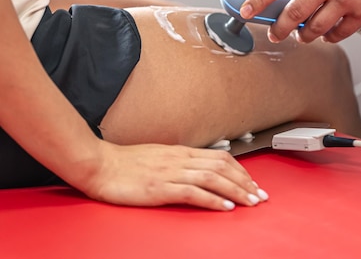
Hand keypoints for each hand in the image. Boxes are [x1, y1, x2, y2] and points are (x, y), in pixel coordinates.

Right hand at [81, 141, 268, 210]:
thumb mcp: (158, 158)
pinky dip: (213, 200)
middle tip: (260, 195)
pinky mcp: (160, 188)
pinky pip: (193, 193)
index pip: (219, 157)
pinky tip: (225, 208)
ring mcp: (171, 173)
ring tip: (251, 202)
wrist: (100, 164)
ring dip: (236, 191)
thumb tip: (197, 169)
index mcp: (180, 152)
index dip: (240, 170)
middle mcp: (179, 159)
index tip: (252, 183)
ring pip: (213, 178)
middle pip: (222, 166)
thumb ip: (178, 162)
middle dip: (245, 181)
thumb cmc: (125, 163)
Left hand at [240, 0, 360, 44]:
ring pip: (313, 28)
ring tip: (301, 34)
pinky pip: (337, 34)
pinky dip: (328, 37)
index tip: (244, 11)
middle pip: (293, 13)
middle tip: (275, 33)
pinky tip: (326, 33)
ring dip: (303, 35)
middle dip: (279, 28)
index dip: (257, 0)